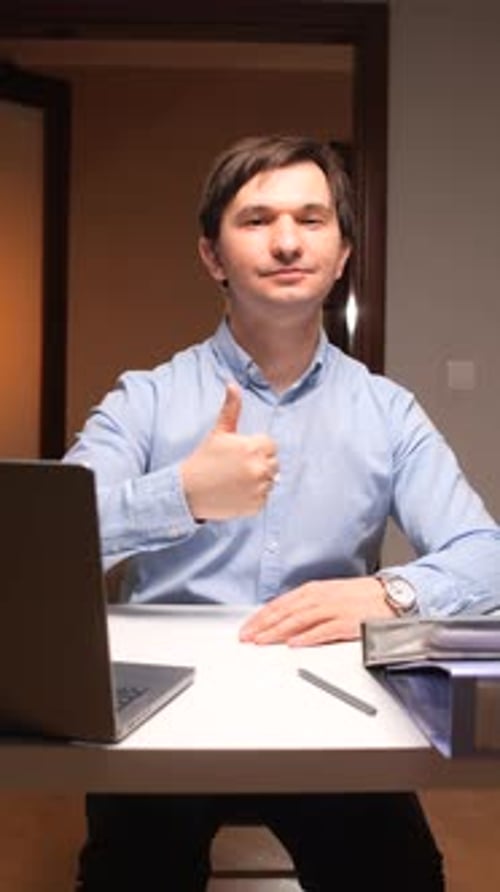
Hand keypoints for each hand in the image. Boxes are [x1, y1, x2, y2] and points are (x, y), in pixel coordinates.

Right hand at [181, 382, 278, 519]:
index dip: (255, 448)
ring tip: (235, 481)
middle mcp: (260, 468)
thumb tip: (232, 384)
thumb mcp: (218, 432)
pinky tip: (235, 493)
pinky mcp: (256, 506)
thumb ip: (231, 408)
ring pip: (269, 481)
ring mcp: (259, 489)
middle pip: (273, 463)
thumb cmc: (203, 459)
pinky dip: (253, 498)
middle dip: (259, 464)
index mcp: (254, 447)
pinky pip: (264, 499)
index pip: (270, 445)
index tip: (238, 455)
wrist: (188, 491)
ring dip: (257, 481)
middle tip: (236, 469)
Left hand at [239, 577, 393, 645]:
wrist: (392, 596)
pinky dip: (308, 637)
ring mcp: (334, 609)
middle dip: (263, 626)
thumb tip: (283, 620)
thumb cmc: (360, 598)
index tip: (247, 628)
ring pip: (299, 620)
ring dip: (278, 632)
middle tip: (247, 638)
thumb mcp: (329, 596)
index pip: (280, 604)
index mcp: (314, 590)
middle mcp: (321, 597)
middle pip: (286, 612)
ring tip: (262, 641)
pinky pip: (324, 630)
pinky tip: (294, 644)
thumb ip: (307, 607)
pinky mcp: (348, 622)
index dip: (261, 617)